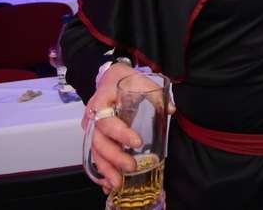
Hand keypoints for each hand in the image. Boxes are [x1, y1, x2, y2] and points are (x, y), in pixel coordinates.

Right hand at [82, 65, 150, 192]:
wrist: (109, 77)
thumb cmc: (124, 80)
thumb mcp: (140, 81)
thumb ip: (155, 94)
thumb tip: (171, 109)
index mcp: (102, 102)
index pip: (107, 121)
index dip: (120, 133)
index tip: (137, 142)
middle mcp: (92, 117)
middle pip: (98, 141)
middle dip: (114, 157)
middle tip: (131, 167)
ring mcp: (91, 129)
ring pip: (95, 152)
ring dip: (106, 169)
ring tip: (117, 184)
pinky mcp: (95, 137)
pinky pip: (96, 155)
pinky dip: (102, 171)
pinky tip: (108, 183)